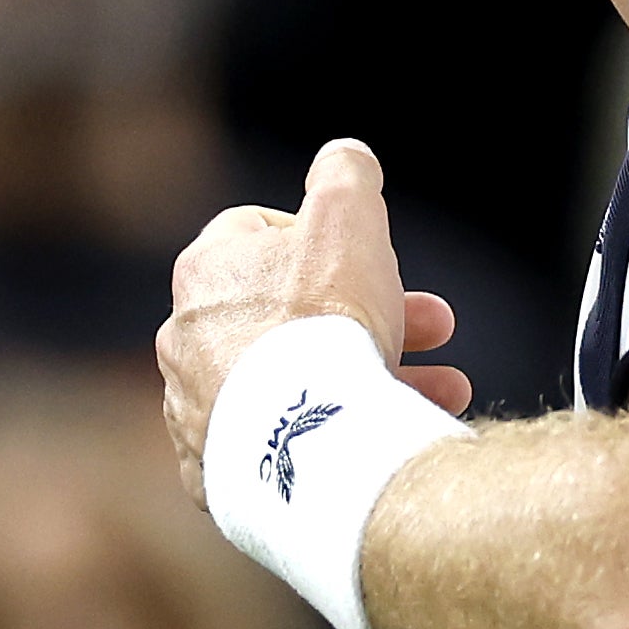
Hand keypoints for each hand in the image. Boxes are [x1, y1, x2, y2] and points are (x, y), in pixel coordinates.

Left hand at [156, 139, 467, 475]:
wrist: (305, 444)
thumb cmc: (326, 323)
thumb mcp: (349, 219)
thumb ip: (346, 174)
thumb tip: (343, 155)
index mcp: (207, 271)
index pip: (261, 234)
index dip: (330, 242)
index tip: (376, 265)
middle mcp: (186, 339)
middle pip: (289, 315)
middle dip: (371, 318)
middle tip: (437, 329)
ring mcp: (195, 410)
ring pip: (292, 384)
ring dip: (365, 379)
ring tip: (442, 392)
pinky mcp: (213, 472)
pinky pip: (277, 444)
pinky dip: (324, 437)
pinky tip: (371, 437)